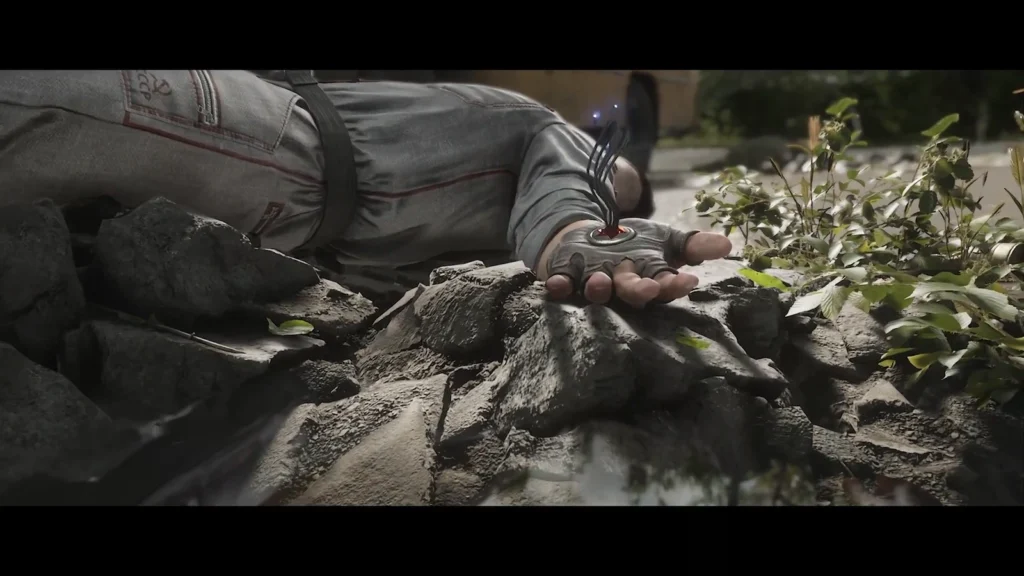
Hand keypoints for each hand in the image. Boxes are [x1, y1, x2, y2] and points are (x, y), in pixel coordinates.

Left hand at [537, 219, 731, 307]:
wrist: (590, 241)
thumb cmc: (635, 246)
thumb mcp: (666, 240)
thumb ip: (694, 244)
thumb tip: (727, 244)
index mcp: (649, 281)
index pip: (665, 286)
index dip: (675, 286)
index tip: (687, 280)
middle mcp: (622, 287)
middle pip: (632, 295)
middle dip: (640, 292)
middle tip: (648, 289)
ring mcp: (593, 284)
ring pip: (597, 293)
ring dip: (600, 290)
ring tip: (603, 281)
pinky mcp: (566, 278)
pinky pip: (561, 285)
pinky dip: (558, 286)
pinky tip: (556, 283)